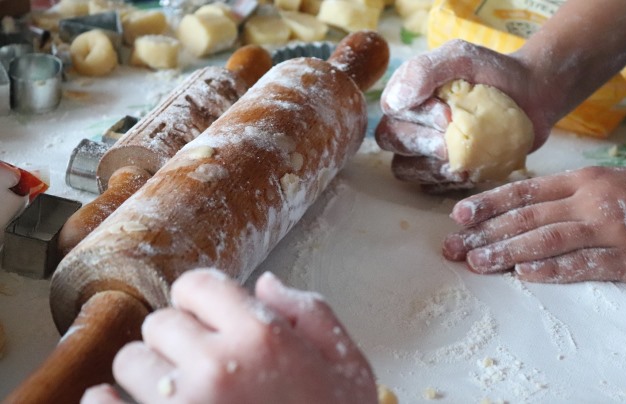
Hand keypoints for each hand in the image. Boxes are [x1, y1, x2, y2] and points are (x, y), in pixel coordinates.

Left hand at [82, 269, 376, 403]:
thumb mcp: (348, 367)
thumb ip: (311, 314)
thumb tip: (266, 284)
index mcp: (262, 337)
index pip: (197, 284)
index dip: (200, 301)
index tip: (205, 321)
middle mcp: (216, 367)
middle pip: (159, 322)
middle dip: (176, 340)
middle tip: (197, 367)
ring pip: (129, 362)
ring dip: (149, 375)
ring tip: (179, 396)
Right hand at [375, 39, 552, 192]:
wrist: (531, 95)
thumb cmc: (493, 72)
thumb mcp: (460, 56)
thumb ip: (423, 70)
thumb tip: (393, 103)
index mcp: (408, 93)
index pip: (391, 111)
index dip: (416, 117)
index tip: (448, 113)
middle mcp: (409, 122)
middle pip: (391, 140)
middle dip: (422, 142)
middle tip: (451, 142)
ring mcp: (423, 151)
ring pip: (405, 168)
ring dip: (431, 167)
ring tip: (462, 160)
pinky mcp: (442, 173)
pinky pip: (430, 187)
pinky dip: (447, 182)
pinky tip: (469, 171)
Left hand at [442, 166, 625, 282]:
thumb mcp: (600, 183)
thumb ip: (560, 197)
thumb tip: (512, 212)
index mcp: (580, 181)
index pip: (524, 192)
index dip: (488, 204)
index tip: (458, 216)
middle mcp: (589, 201)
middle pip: (527, 217)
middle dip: (486, 233)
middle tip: (453, 247)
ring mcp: (609, 230)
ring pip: (548, 240)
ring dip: (508, 252)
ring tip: (478, 262)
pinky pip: (584, 264)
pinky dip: (552, 269)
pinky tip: (524, 274)